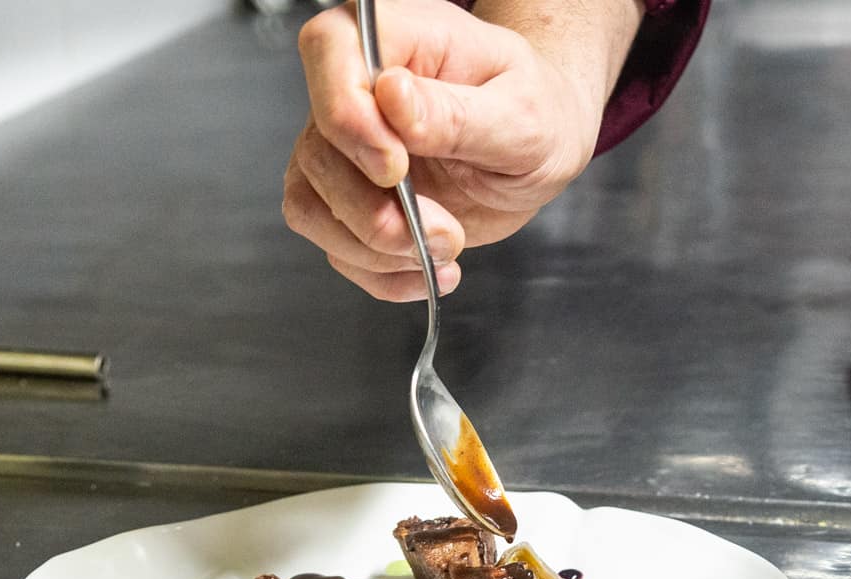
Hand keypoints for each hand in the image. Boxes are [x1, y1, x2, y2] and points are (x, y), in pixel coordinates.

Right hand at [283, 0, 640, 300]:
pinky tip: (429, 267)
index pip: (328, 52)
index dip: (349, 118)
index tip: (396, 168)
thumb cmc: (537, 111)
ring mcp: (342, 145)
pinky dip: (379, 272)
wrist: (540, 150)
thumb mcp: (521, 113)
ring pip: (310, 205)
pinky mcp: (344, 197)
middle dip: (375, 210)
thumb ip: (456, 112)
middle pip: (318, 149)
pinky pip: (332, 244)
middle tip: (445, 231)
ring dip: (376, 248)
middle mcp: (354, 85)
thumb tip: (393, 98)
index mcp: (394, 35)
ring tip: (446, 247)